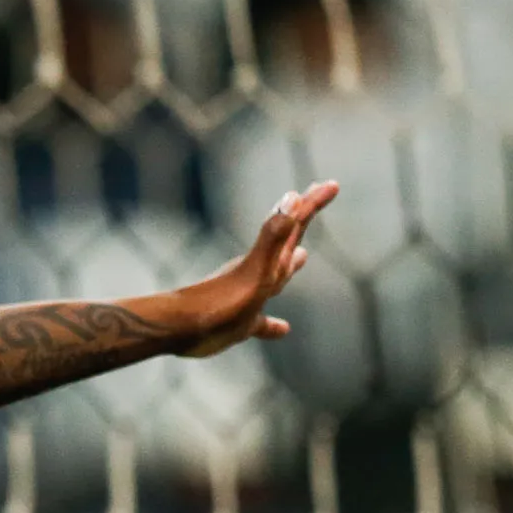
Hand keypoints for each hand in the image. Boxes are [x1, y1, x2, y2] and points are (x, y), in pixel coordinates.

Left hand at [172, 182, 337, 358]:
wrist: (180, 329)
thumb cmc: (218, 303)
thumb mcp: (255, 270)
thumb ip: (272, 236)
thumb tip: (292, 199)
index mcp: (268, 260)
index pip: (295, 224)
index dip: (312, 203)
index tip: (331, 184)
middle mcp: (260, 273)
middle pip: (287, 241)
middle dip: (302, 221)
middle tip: (311, 201)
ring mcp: (249, 297)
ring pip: (276, 277)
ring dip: (290, 265)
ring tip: (304, 256)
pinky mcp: (239, 324)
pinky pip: (260, 322)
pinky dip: (272, 324)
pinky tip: (283, 329)